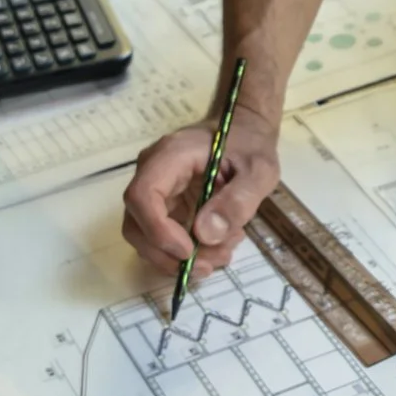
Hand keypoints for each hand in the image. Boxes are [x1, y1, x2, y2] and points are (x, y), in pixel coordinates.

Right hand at [121, 108, 282, 277]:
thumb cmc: (251, 144)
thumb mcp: (259, 171)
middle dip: (169, 255)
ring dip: (179, 258)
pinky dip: (186, 252)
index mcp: (171, 156)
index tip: (189, 251)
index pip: (142, 196)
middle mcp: (153, 172)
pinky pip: (162, 237)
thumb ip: (238, 200)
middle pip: (136, 224)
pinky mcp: (164, 205)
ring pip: (146, 237)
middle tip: (210, 265)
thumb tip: (205, 235)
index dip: (158, 231)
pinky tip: (219, 247)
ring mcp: (155, 190)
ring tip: (223, 253)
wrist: (244, 129)